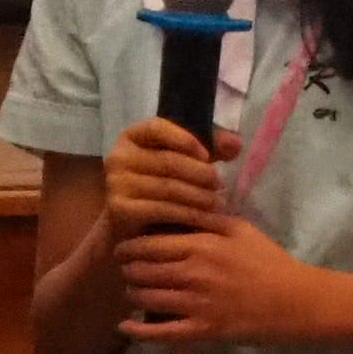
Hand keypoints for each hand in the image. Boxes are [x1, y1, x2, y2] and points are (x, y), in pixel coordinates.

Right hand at [101, 117, 231, 237]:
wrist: (129, 226)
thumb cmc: (158, 186)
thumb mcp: (180, 161)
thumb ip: (207, 148)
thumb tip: (236, 144)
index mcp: (131, 137)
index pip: (156, 127)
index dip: (184, 138)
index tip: (207, 155)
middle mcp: (118, 157)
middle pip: (167, 161)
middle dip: (200, 173)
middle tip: (220, 184)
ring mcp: (116, 183)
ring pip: (168, 187)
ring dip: (199, 196)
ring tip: (218, 203)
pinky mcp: (120, 209)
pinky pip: (162, 209)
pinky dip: (189, 214)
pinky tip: (205, 218)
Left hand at [116, 215, 330, 347]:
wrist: (296, 301)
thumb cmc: (269, 262)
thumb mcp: (240, 229)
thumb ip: (206, 218)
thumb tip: (177, 206)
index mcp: (201, 245)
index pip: (148, 244)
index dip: (129, 247)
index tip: (123, 248)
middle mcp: (193, 274)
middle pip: (142, 271)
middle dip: (128, 270)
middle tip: (126, 270)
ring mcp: (197, 305)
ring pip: (146, 299)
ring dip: (133, 295)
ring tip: (132, 291)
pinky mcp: (203, 331)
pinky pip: (162, 333)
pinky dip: (139, 331)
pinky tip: (125, 327)